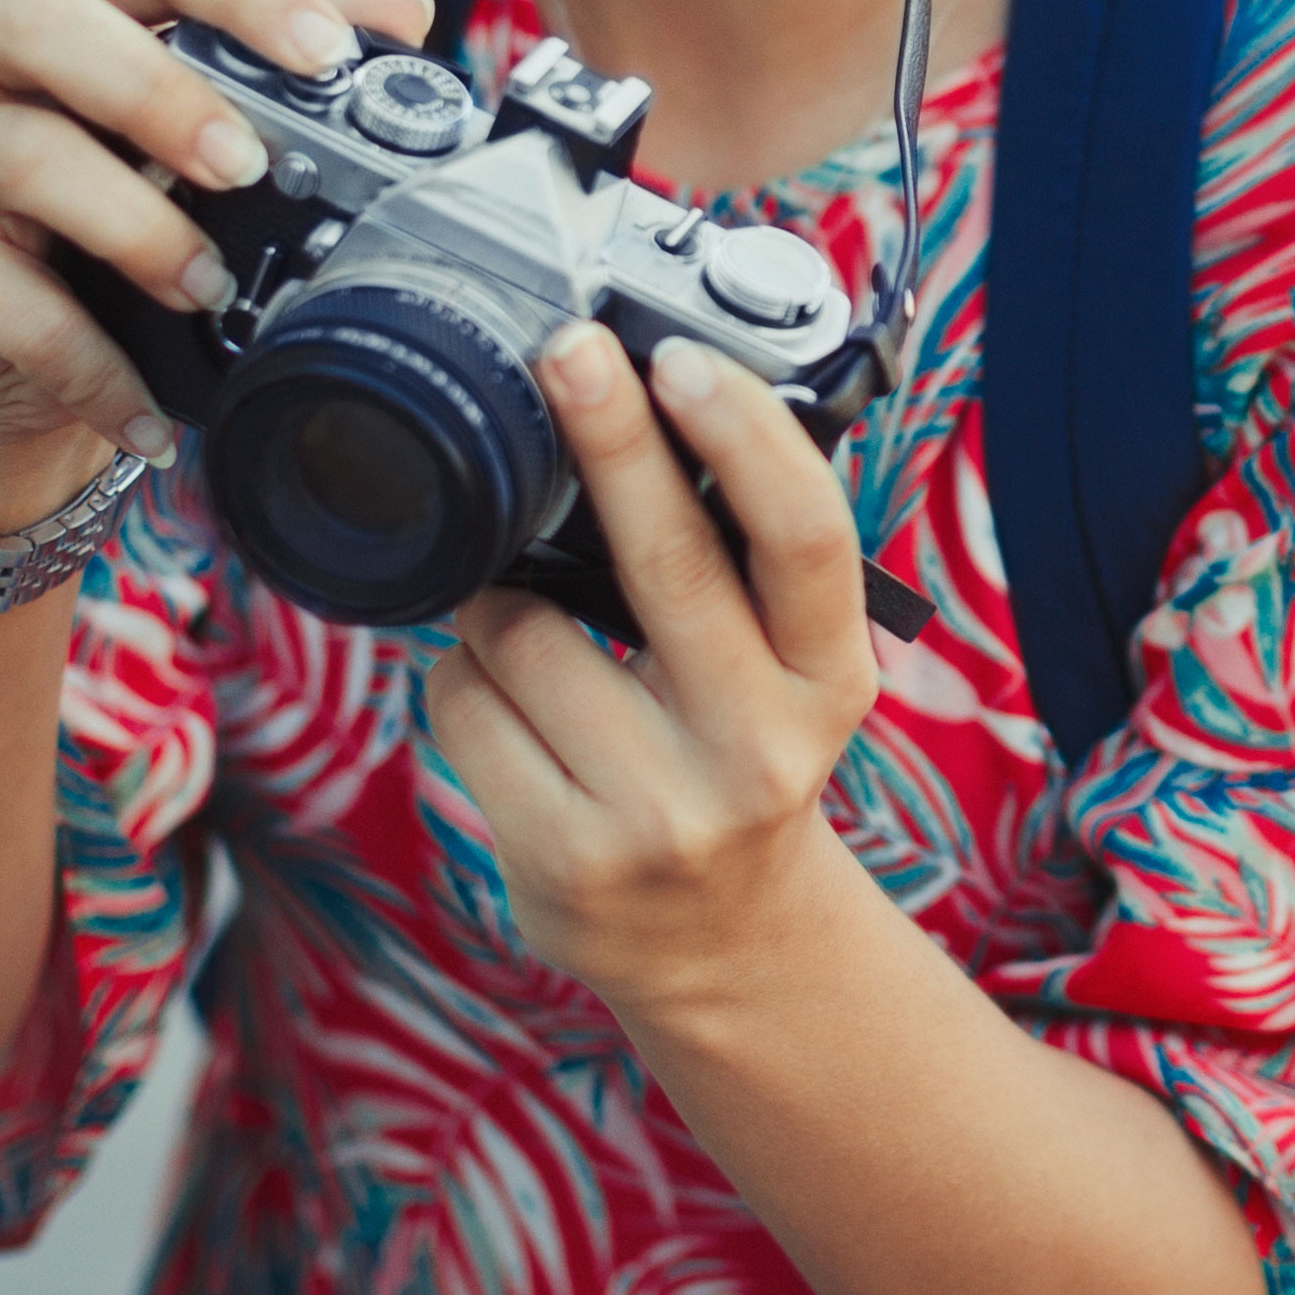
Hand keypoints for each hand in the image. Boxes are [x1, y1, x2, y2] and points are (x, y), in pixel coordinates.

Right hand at [0, 0, 435, 530]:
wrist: (12, 355)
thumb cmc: (118, 204)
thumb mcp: (200, 130)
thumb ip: (287, 67)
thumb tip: (402, 12)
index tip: (328, 52)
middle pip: (48, 22)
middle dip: (160, 91)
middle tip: (249, 165)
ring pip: (21, 156)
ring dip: (135, 228)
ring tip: (209, 289)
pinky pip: (4, 304)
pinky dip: (90, 365)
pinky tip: (151, 412)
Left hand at [426, 328, 889, 1014]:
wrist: (725, 944)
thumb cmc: (742, 756)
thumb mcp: (790, 671)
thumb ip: (747, 567)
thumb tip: (655, 406)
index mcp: (829, 680)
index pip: (805, 537)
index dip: (744, 438)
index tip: (681, 361)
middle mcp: (758, 749)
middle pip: (668, 561)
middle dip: (609, 435)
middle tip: (565, 350)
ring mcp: (657, 813)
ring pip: (525, 631)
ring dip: (501, 599)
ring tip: (535, 628)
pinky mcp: (562, 861)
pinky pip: (466, 705)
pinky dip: (465, 675)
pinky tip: (506, 700)